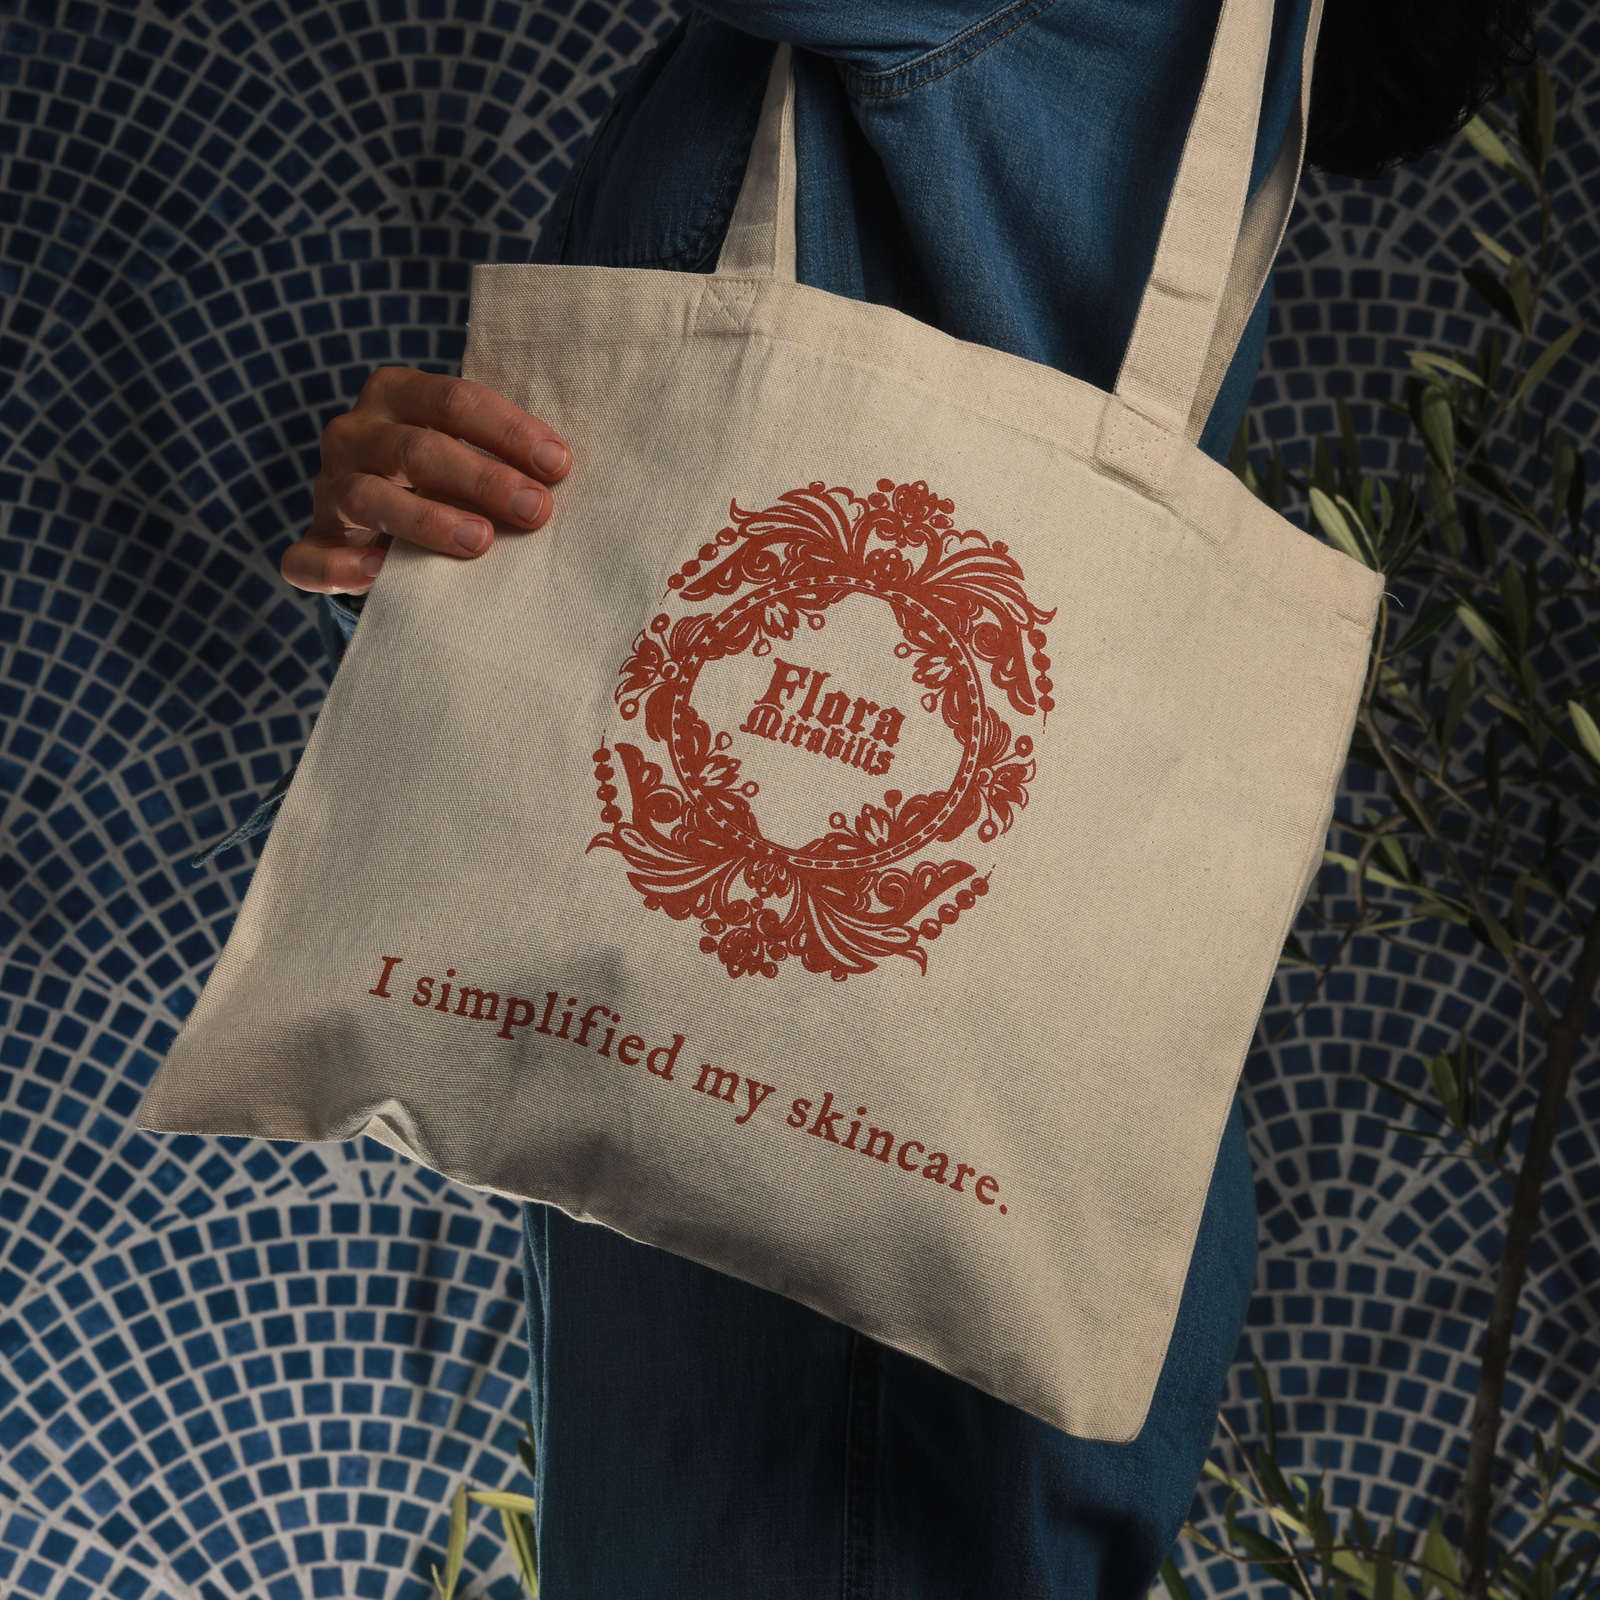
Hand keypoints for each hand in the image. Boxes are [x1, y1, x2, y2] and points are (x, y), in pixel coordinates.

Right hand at [281, 367, 570, 594]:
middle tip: (537, 510)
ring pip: (369, 498)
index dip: (508, 431)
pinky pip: (314, 558)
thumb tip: (564, 471)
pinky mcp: (314, 543)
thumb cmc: (443, 477)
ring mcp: (328, 489)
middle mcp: (354, 434)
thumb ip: (500, 453)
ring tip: (480, 542)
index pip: (453, 401)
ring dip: (428, 520)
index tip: (558, 465)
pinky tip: (381, 576)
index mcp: (394, 395)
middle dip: (483, 479)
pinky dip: (345, 568)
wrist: (375, 520)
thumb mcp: (465, 449)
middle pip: (417, 449)